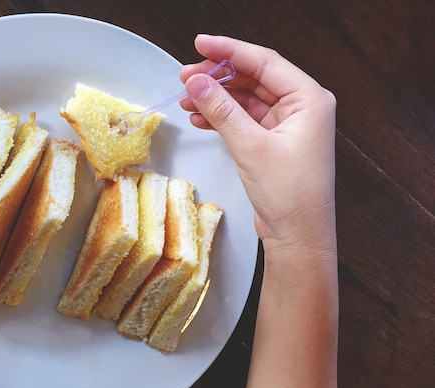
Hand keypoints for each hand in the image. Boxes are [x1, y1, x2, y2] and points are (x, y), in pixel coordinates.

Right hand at [181, 35, 336, 255]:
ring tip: (186, 100)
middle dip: (218, 77)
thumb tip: (196, 83)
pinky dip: (223, 118)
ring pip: (246, 100)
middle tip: (185, 77)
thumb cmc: (289, 194)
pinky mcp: (274, 143)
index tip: (200, 44)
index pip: (264, 62)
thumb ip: (221, 110)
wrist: (297, 235)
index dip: (229, 50)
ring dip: (216, 99)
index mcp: (308, 98)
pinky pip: (245, 120)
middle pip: (253, 78)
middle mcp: (301, 107)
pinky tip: (200, 118)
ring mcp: (287, 125)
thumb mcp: (250, 146)